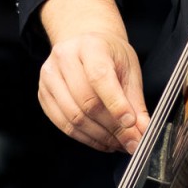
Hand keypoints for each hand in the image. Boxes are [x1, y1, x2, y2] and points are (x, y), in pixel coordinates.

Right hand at [37, 0, 150, 153]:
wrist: (86, 44)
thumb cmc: (109, 55)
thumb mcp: (129, 69)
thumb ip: (135, 101)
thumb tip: (144, 130)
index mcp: (90, 45)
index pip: (100, 77)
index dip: (116, 104)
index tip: (131, 123)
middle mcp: (65, 58)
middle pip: (86, 101)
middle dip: (111, 127)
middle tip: (130, 141)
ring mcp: (50, 77)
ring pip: (74, 117)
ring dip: (99, 137)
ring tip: (118, 143)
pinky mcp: (43, 95)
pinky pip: (63, 124)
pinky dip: (85, 138)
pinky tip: (101, 141)